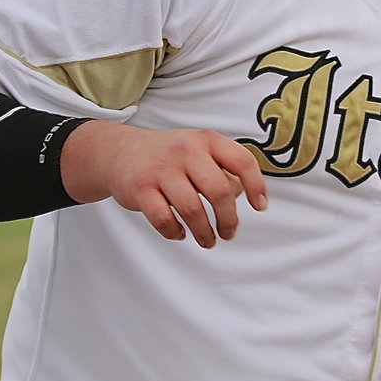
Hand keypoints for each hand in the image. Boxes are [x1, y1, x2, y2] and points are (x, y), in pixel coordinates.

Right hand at [61, 121, 267, 247]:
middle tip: (229, 232)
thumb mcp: (199, 151)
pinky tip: (180, 234)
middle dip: (228, 219)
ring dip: (204, 232)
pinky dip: (175, 232)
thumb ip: (223, 169)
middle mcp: (186, 151)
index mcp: (206, 140)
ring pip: (192, 209)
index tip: (260, 206)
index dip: (256, 185)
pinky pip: (163, 219)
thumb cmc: (169, 156)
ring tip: (208, 240)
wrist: (120, 152)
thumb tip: (244, 193)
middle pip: (219, 191)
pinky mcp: (140, 188)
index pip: (241, 161)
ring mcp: (162, 169)